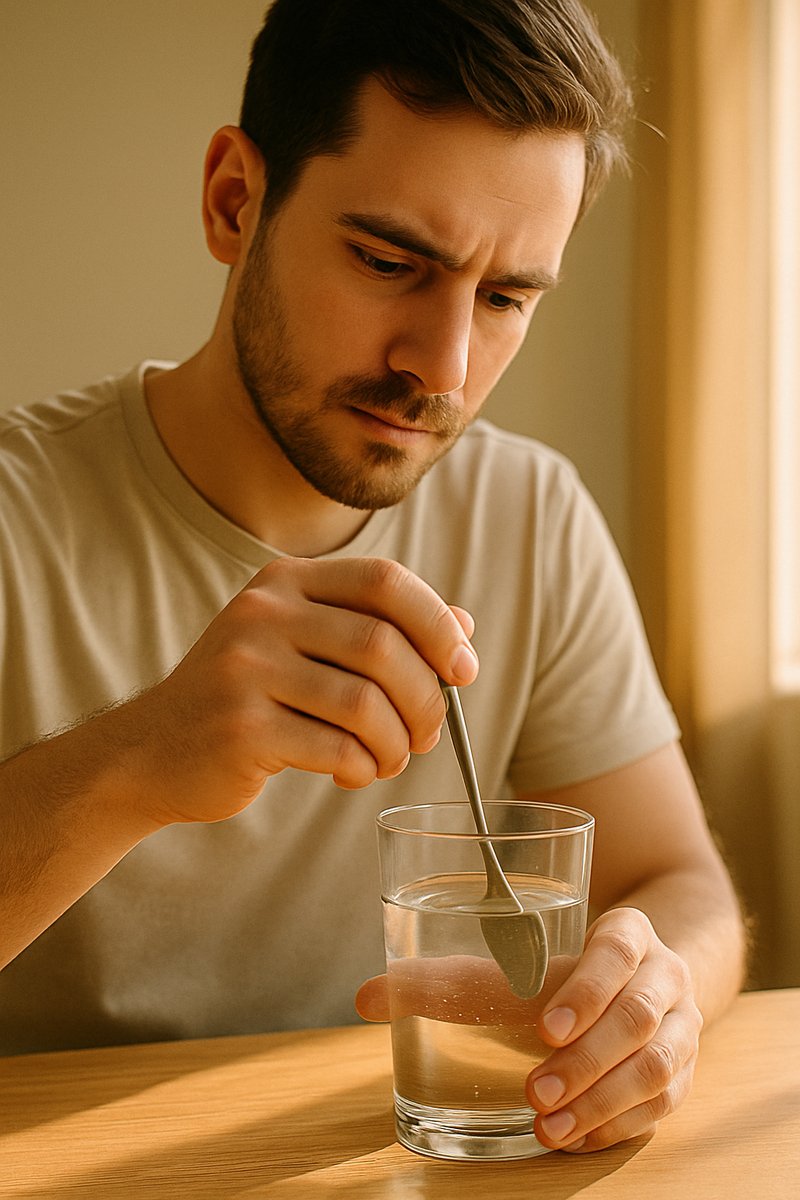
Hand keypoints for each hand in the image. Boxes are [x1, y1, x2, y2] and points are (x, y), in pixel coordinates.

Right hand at [126, 556, 477, 825]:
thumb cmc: (249, 697)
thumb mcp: (307, 646)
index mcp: (287, 582)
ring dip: (396, 742)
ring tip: (389, 759)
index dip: (438, 624)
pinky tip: (352, 772)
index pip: (384, 580)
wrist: (153, 750)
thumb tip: (464, 627)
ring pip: (364, 703)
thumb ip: (380, 629)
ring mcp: (245, 668)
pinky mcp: (239, 728)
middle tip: (428, 733)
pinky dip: (362, 768)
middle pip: (383, 645)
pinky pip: (335, 749)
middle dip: (426, 698)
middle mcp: (263, 613)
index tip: (463, 670)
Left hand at [356, 907, 701, 1152]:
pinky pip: (662, 1106)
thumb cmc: (560, 974)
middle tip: (534, 1090)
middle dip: (586, 1060)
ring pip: (657, 1068)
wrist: (642, 980)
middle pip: (638, 1018)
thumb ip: (445, 982)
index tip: (543, 1027)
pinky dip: (616, 1126)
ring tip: (548, 1127)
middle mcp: (664, 978)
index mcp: (626, 936)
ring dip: (602, 1101)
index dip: (585, 990)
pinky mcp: (682, 1075)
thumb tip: (365, 997)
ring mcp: (683, 1028)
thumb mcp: (514, 968)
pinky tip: (574, 1139)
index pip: (617, 953)